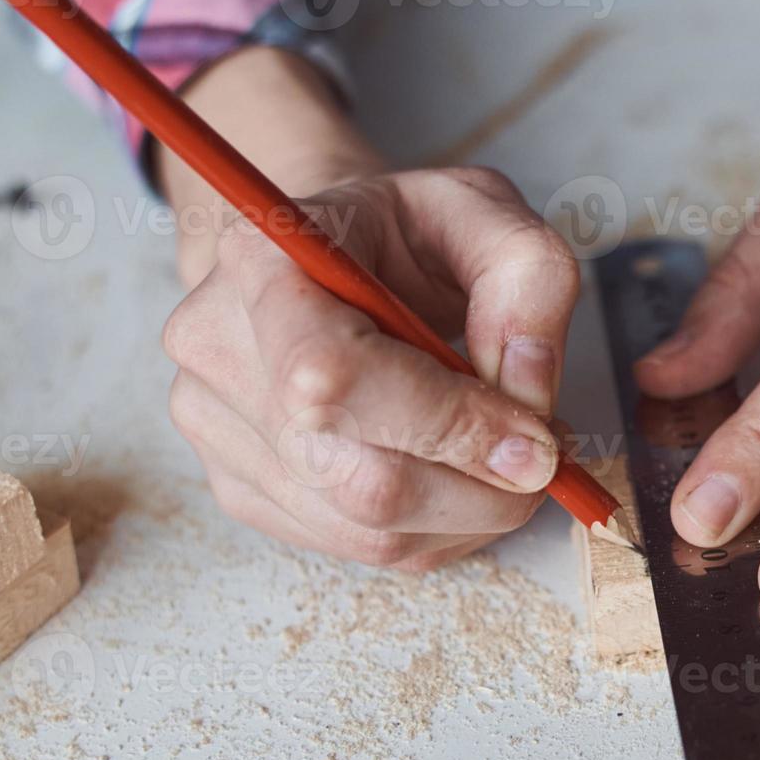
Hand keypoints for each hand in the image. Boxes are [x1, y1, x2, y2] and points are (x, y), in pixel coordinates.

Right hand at [163, 167, 580, 570]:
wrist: (326, 256)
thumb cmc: (403, 233)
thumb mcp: (487, 211)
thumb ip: (528, 280)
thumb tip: (528, 390)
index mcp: (262, 257)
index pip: (335, 375)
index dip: (449, 423)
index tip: (536, 440)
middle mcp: (216, 347)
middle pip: (361, 480)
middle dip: (481, 489)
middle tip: (544, 456)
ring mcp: (215, 428)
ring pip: (369, 532)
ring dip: (469, 515)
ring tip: (505, 458)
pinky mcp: (240, 488)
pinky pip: (359, 548)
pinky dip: (436, 529)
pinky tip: (456, 476)